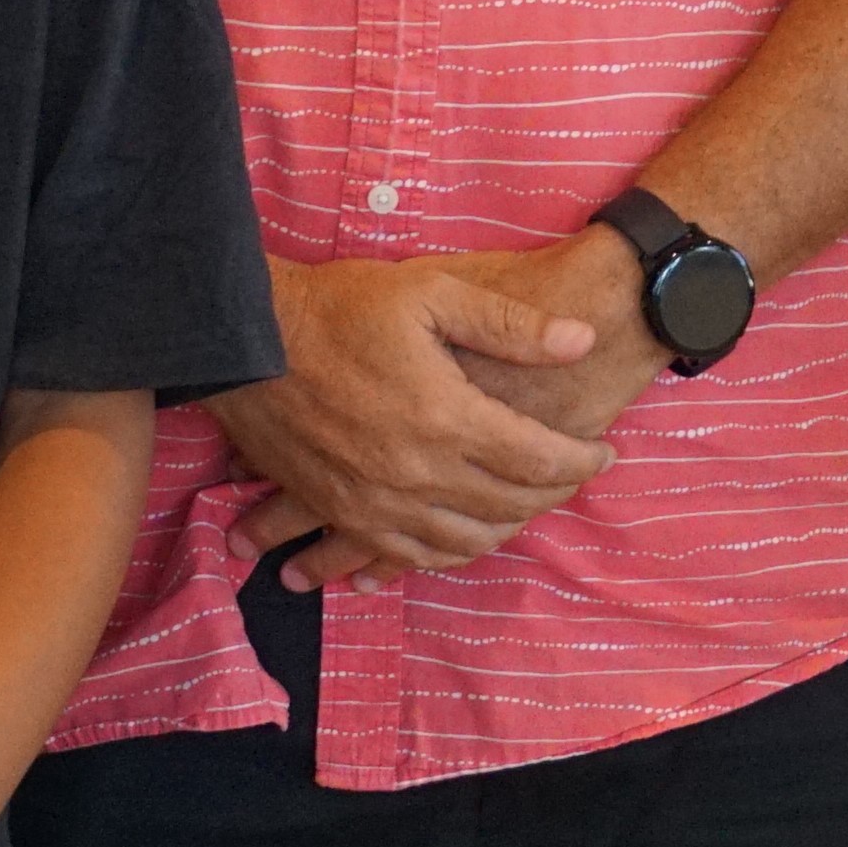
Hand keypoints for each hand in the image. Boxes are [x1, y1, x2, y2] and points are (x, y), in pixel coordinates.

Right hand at [215, 252, 615, 588]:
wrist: (243, 338)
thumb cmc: (338, 307)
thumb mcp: (430, 290)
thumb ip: (509, 323)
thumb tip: (581, 341)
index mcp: (445, 415)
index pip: (539, 459)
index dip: (583, 461)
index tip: (604, 452)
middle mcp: (415, 471)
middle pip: (510, 506)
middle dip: (554, 495)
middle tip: (572, 477)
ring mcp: (374, 500)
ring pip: (464, 540)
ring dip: (506, 529)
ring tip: (525, 506)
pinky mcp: (339, 511)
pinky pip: (404, 556)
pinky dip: (443, 555)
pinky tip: (460, 542)